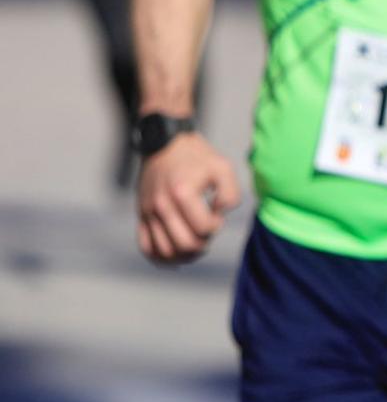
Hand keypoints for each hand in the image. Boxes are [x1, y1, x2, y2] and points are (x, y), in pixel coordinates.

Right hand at [136, 132, 240, 264]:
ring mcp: (149, 212)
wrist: (164, 144)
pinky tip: (178, 253)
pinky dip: (162, 258)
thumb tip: (219, 214)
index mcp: (182, 193)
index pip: (203, 228)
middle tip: (208, 230)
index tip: (216, 214)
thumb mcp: (222, 167)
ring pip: (165, 252)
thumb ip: (230, 193)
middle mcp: (162, 205)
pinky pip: (146, 248)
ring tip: (196, 243)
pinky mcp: (141, 216)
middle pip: (185, 244)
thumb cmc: (197, 157)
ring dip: (185, 254)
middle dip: (203, 244)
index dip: (216, 226)